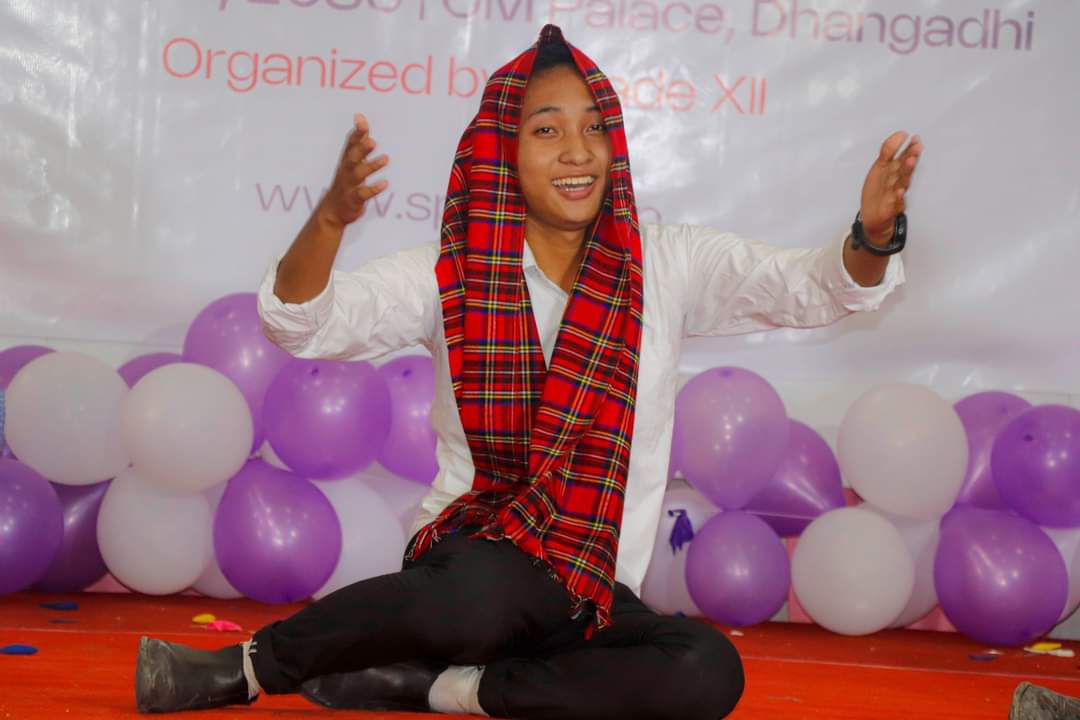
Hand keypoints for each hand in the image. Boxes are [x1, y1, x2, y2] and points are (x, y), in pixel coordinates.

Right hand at [319, 113, 389, 227]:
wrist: (332, 211)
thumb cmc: (346, 182)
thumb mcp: (350, 161)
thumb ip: (357, 141)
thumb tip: (360, 117)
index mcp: (346, 161)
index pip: (350, 144)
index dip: (356, 133)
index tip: (361, 120)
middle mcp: (345, 171)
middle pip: (352, 157)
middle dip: (361, 149)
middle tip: (372, 141)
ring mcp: (348, 185)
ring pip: (358, 174)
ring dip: (371, 166)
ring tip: (385, 159)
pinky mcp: (353, 200)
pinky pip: (363, 194)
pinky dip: (374, 189)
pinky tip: (385, 184)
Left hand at [859, 131, 921, 245]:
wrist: (874, 218)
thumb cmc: (879, 192)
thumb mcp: (880, 168)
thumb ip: (889, 151)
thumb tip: (901, 134)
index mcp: (894, 171)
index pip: (903, 157)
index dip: (908, 148)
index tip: (914, 138)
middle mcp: (897, 181)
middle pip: (905, 168)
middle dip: (910, 157)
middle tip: (917, 147)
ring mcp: (895, 194)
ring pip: (902, 182)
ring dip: (906, 172)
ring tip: (910, 161)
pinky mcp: (891, 208)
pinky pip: (895, 203)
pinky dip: (898, 198)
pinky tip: (899, 192)